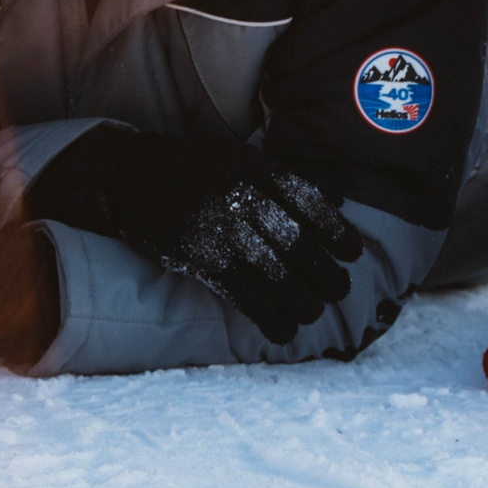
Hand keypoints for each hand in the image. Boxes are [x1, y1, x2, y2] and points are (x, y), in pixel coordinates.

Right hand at [28, 129, 364, 345]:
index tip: (353, 252)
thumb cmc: (196, 168)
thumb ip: (285, 178)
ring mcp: (222, 232)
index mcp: (257, 170)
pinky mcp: (202, 260)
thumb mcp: (241, 157)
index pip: (311, 204)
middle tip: (340, 289)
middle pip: (299, 245)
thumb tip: (338, 202)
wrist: (133, 179)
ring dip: (303, 301)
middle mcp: (243, 200)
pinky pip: (245, 296)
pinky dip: (269, 317)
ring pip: (277, 275)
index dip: (338, 232)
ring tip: (314, 312)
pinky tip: (283, 330)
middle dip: (326, 274)